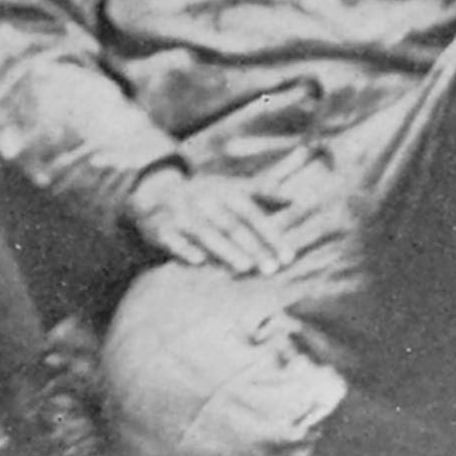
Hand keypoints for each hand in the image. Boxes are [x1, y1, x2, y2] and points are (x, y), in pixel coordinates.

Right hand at [127, 165, 304, 274]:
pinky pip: (173, 240)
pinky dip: (185, 250)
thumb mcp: (230, 187)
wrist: (154, 191)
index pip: (251, 213)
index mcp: (222, 190)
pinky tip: (200, 262)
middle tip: (272, 268)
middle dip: (253, 246)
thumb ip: (263, 192)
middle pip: (231, 224)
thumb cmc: (205, 195)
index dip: (270, 234)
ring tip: (245, 267)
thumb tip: (300, 199)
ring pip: (205, 232)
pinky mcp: (161, 227)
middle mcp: (202, 199)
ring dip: (224, 249)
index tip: (288, 256)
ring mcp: (180, 213)